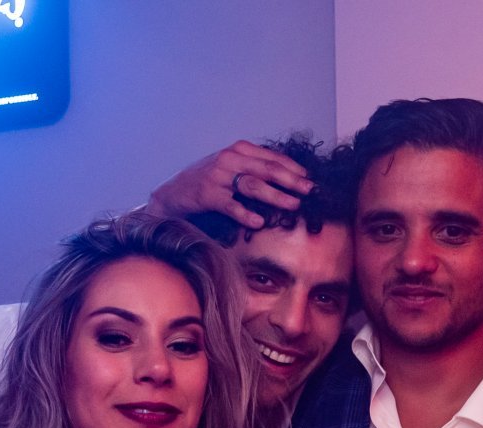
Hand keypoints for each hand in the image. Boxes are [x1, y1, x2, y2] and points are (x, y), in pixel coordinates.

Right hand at [147, 140, 312, 227]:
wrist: (172, 194)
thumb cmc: (206, 182)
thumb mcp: (231, 168)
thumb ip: (254, 168)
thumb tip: (286, 179)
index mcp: (239, 150)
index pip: (273, 158)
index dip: (294, 168)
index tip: (311, 179)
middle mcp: (230, 159)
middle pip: (267, 169)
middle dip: (292, 181)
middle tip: (310, 191)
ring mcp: (218, 176)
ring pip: (253, 185)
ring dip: (276, 195)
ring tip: (293, 205)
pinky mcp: (207, 195)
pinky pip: (230, 205)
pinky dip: (245, 214)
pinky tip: (259, 222)